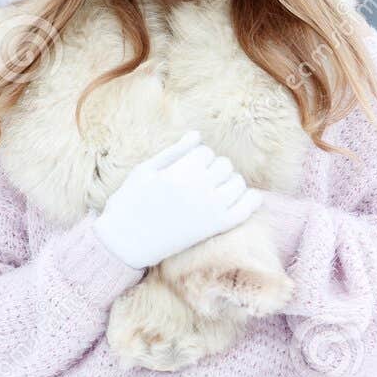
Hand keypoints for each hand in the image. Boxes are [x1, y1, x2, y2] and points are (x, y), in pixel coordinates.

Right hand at [92, 130, 261, 268]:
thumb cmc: (131, 201)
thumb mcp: (146, 169)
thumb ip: (175, 150)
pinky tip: (245, 197)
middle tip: (198, 178)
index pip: (206, 151)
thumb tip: (197, 134)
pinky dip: (251, 200)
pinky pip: (246, 210)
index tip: (185, 167)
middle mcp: (198, 189)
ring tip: (214, 189)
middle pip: (224, 164)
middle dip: (213, 167)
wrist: (125, 242)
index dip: (196, 157)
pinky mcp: (215, 228)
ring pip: (238, 182)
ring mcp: (210, 210)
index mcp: (180, 172)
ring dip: (230, 181)